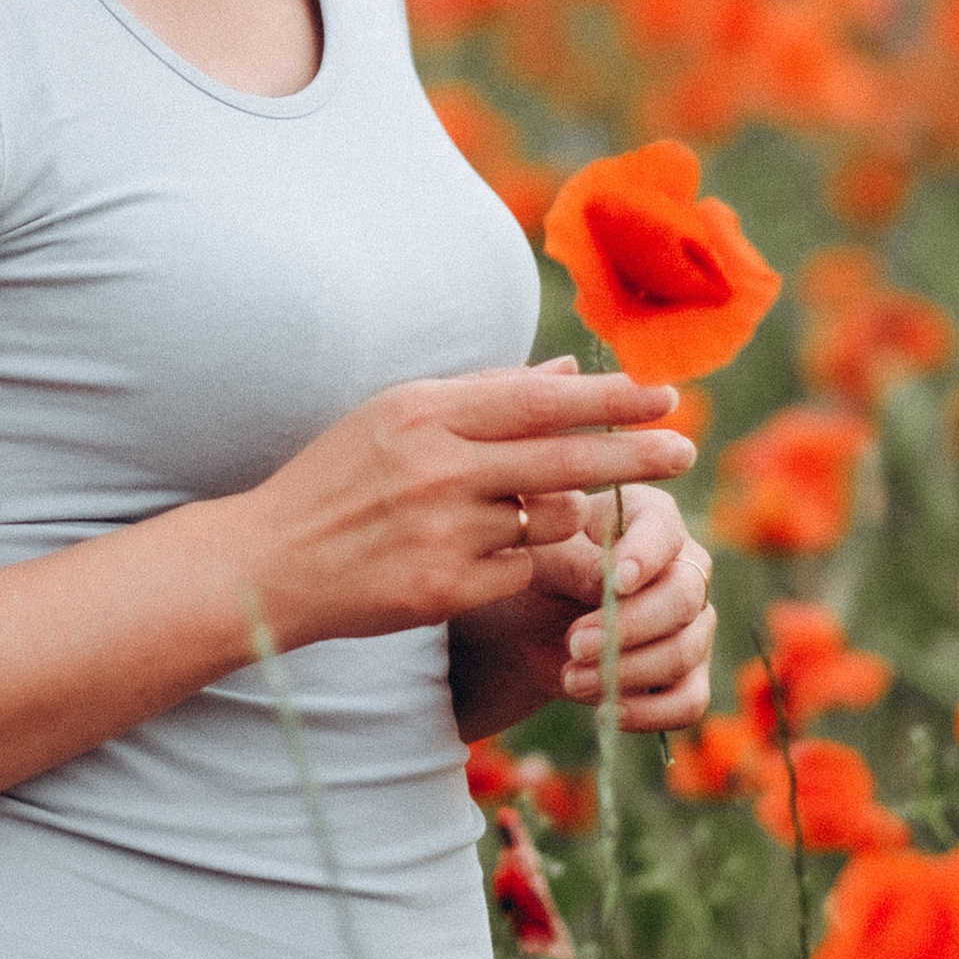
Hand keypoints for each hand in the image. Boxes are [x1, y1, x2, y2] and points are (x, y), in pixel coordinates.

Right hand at [235, 361, 700, 654]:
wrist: (271, 562)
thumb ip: (486, 394)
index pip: (541, 399)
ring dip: (560, 517)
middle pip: (566, 458)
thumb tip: (569, 370)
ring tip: (525, 512)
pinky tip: (482, 556)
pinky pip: (521, 571)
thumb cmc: (338, 479)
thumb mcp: (398, 415)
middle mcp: (437, 466)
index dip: (610, 399)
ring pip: (548, 519)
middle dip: (636, 454)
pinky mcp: (445, 588)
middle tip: (687, 450)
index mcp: (426, 411)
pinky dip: (521, 563)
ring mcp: (443, 530)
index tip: (664, 394)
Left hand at [529, 479, 715, 731]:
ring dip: (626, 671)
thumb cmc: (537, 572)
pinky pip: (690, 701)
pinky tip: (608, 712)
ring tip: (572, 677)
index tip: (613, 584)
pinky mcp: (687, 674)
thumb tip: (605, 583)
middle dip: (627, 627)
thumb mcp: (538, 559)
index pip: (664, 531)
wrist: (528, 624)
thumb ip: (570, 562)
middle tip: (574, 644)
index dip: (644, 558)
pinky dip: (650, 713)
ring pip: (684, 652)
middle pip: (683, 598)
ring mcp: (693, 622)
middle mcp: (683, 566)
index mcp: (649, 516)